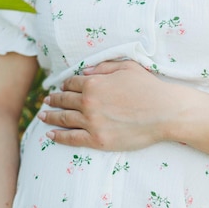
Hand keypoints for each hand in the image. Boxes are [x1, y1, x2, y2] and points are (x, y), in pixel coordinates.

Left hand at [38, 60, 184, 149]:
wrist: (165, 113)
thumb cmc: (149, 88)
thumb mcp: (127, 67)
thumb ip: (103, 67)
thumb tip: (84, 72)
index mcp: (94, 83)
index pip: (72, 83)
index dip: (65, 84)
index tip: (61, 87)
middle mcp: (88, 103)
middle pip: (64, 100)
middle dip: (54, 99)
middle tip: (47, 100)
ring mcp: (92, 123)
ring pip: (64, 119)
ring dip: (51, 117)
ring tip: (43, 116)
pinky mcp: (98, 140)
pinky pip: (71, 138)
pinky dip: (58, 136)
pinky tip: (50, 134)